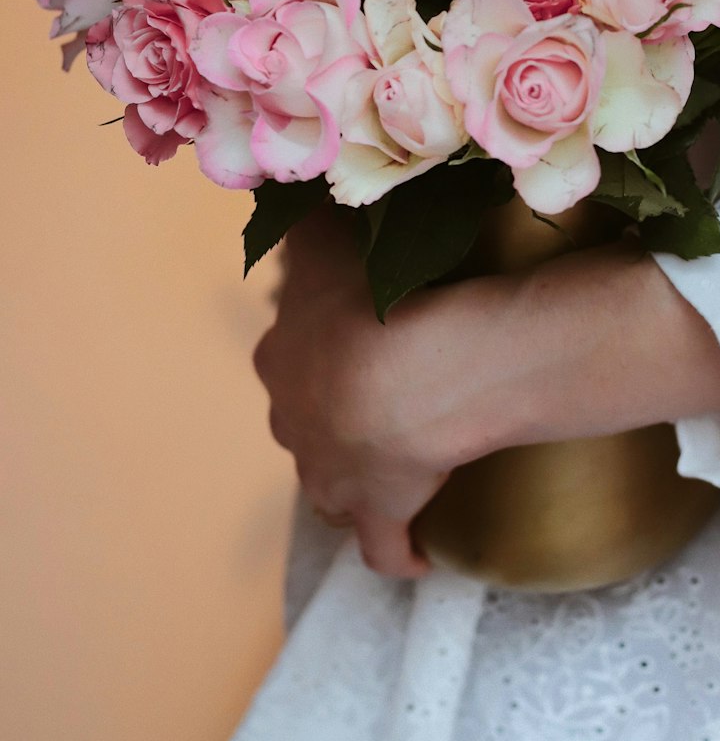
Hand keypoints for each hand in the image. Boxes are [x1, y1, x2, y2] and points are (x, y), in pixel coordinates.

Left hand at [253, 205, 719, 577]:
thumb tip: (284, 184)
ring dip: (355, 477)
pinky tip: (415, 555)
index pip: (292, 359)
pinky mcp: (375, 515)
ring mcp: (330, 476)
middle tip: (381, 399)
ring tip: (396, 463)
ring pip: (333, 483)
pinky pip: (382, 546)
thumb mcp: (328, 242)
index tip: (353, 342)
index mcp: (284, 361)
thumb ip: (307, 219)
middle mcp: (295, 422)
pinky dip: (397, 551)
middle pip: (307, 422)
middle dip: (331, 416)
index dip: (320, 352)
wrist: (408, 375)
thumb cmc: (371, 297)